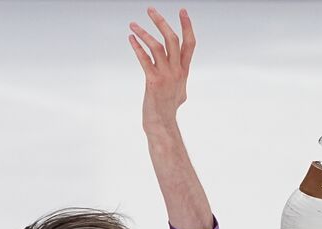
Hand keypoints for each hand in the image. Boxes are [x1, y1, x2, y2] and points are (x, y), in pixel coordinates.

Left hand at [128, 7, 194, 130]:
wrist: (162, 124)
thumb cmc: (168, 110)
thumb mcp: (180, 94)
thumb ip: (180, 83)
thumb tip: (181, 85)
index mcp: (184, 70)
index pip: (190, 43)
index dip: (187, 25)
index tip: (182, 10)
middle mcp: (177, 70)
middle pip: (172, 39)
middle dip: (161, 22)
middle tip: (150, 9)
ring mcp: (166, 75)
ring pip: (157, 46)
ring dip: (144, 32)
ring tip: (133, 24)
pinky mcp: (153, 81)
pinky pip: (145, 59)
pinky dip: (137, 47)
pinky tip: (131, 39)